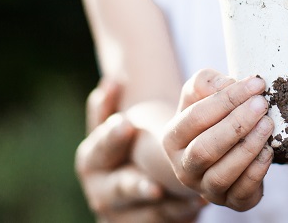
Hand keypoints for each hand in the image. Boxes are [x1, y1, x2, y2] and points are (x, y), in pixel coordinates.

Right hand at [77, 80, 205, 222]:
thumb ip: (110, 105)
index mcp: (93, 160)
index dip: (112, 138)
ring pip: (143, 210)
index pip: (99, 149)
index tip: (127, 124)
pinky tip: (195, 203)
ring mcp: (122, 215)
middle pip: (118, 188)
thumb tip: (113, 79)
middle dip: (135, 185)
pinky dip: (178, 212)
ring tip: (184, 196)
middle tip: (154, 182)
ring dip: (170, 205)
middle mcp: (102, 191)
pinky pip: (163, 220)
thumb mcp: (114, 127)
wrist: (138, 188)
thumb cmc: (125, 147)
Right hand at [163, 70, 274, 210]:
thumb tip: (226, 83)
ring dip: (248, 147)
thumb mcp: (201, 93)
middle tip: (262, 104)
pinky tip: (269, 150)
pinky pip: (241, 192)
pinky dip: (256, 171)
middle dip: (236, 124)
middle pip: (205, 149)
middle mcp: (184, 167)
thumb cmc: (211, 115)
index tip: (255, 84)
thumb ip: (206, 82)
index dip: (226, 99)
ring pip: (222, 174)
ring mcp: (205, 189)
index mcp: (172, 138)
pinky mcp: (231, 201)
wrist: (218, 149)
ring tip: (267, 124)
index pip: (196, 117)